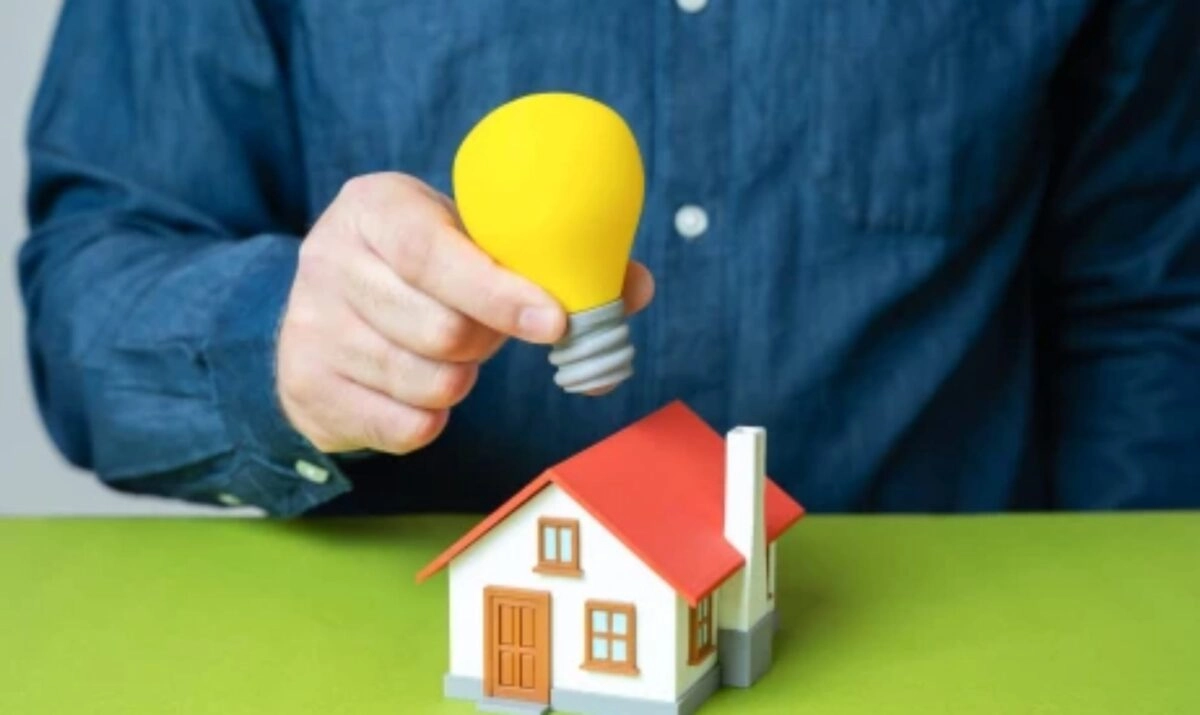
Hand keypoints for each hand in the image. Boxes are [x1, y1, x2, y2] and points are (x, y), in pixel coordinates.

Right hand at [276, 173, 653, 453]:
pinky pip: (403, 428)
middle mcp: (329, 260)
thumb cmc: (422, 269)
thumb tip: (633, 288)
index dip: (499, 293)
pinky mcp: (307, 388)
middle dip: (485, 342)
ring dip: (461, 379)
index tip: (554, 321)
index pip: (432, 253)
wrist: (324, 311)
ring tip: (452, 355)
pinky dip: (431, 418)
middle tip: (487, 332)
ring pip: (427, 381)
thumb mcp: (467, 239)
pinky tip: (421, 389)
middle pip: (440, 329)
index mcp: (375, 207)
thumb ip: (549, 259)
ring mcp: (310, 327)